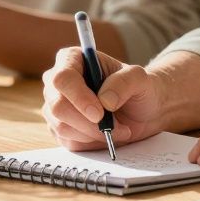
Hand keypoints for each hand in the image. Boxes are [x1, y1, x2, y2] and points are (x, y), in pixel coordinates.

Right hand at [41, 47, 166, 150]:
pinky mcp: (60, 128)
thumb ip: (124, 82)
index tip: (99, 114)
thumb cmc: (139, 88)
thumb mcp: (140, 79)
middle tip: (115, 126)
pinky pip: (68, 141)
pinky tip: (106, 133)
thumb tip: (104, 100)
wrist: (143, 111)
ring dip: (94, 133)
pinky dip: (91, 141)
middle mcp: (58, 82)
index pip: (63, 78)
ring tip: (117, 128)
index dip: (78, 98)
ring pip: (62, 127)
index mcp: (72, 59)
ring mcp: (56, 106)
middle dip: (88, 122)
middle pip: (58, 106)